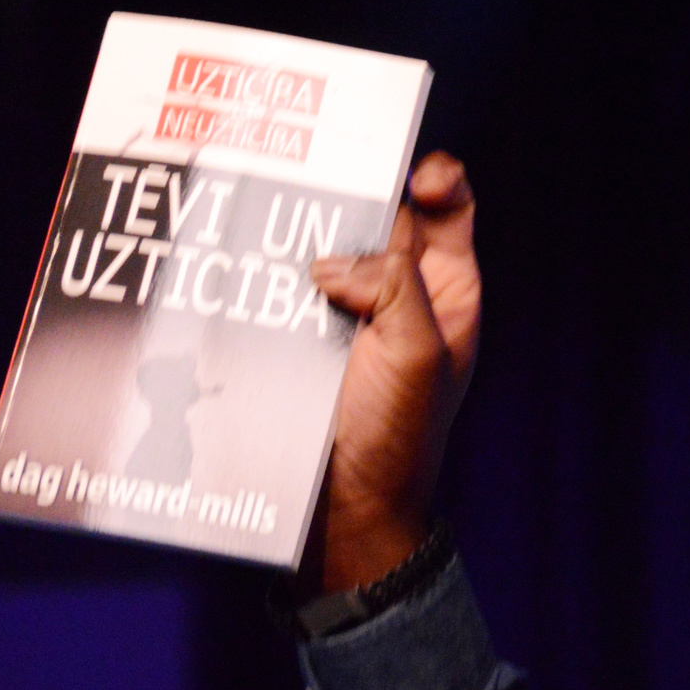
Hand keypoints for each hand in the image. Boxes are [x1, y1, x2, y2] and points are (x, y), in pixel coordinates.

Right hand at [302, 152, 479, 592]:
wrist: (345, 514)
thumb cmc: (399, 438)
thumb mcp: (417, 354)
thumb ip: (391, 287)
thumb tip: (329, 261)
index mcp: (448, 289)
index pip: (449, 209)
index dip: (435, 179)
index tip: (412, 176)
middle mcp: (401, 291)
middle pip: (376, 214)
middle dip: (348, 191)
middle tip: (312, 175)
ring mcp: (348, 311)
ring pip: (325, 246)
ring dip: (298, 231)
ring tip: (266, 205)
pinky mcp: (301, 334)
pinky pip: (283, 288)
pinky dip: (266, 271)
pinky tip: (240, 253)